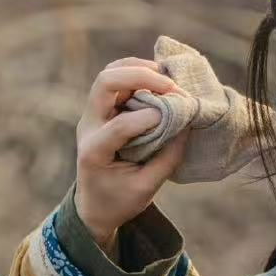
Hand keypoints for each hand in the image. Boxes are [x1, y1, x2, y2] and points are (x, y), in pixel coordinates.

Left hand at [73, 57, 188, 251]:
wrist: (93, 206)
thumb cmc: (119, 201)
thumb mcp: (146, 188)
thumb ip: (167, 157)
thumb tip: (187, 123)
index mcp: (94, 151)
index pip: (119, 125)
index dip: (148, 118)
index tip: (175, 120)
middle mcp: (88, 126)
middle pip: (105, 82)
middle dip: (140, 76)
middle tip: (171, 86)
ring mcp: (93, 114)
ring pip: (109, 73)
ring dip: (139, 69)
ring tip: (167, 78)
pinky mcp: (102, 109)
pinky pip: (116, 79)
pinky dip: (138, 73)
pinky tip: (160, 80)